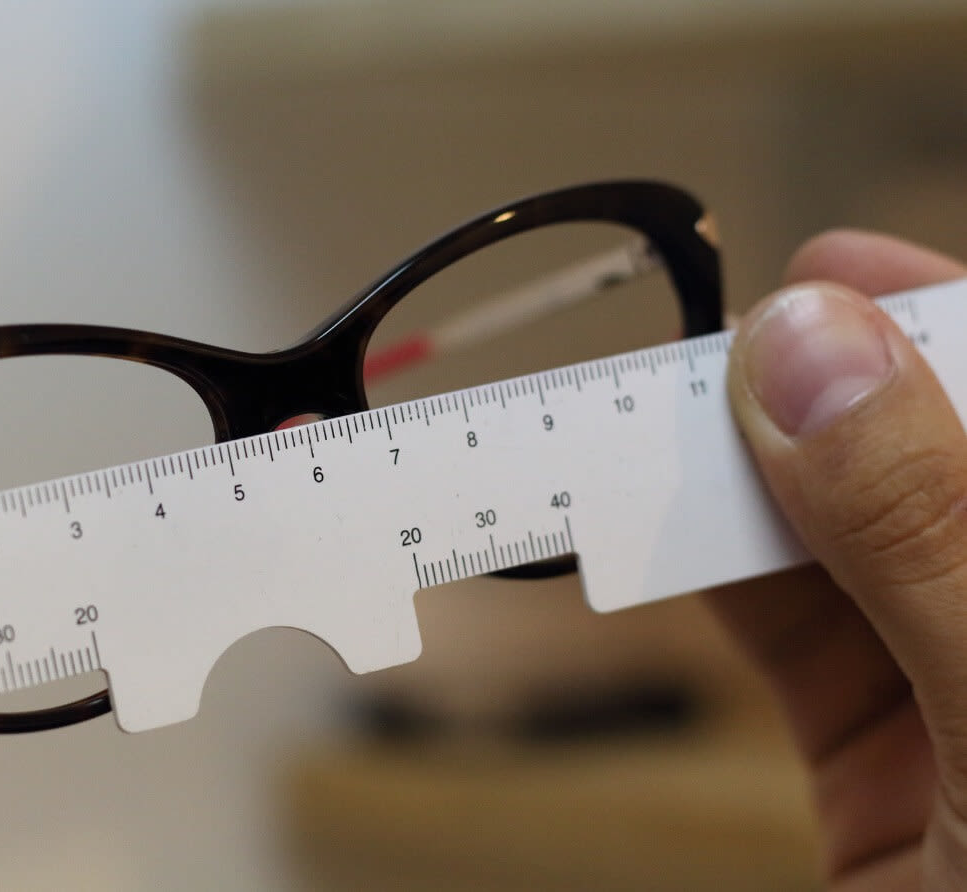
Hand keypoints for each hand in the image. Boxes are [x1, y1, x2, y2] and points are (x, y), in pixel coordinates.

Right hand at [710, 230, 966, 888]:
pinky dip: (708, 592)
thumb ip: (934, 528)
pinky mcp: (887, 781)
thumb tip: (813, 353)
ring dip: (733, 499)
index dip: (948, 326)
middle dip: (812, 409)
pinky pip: (792, 649)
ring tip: (637, 443)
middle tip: (696, 362)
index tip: (830, 274)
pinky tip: (647, 542)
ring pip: (846, 557)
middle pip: (927, 475)